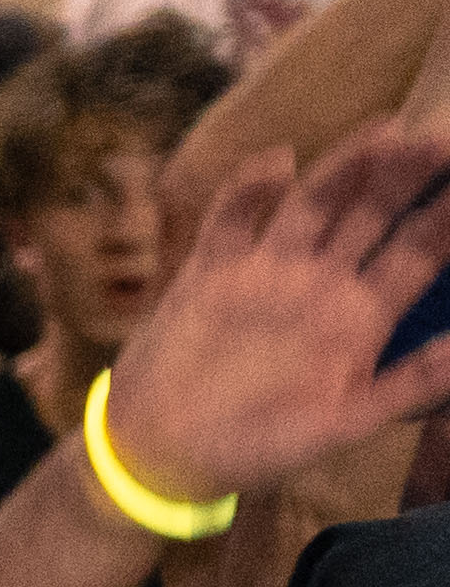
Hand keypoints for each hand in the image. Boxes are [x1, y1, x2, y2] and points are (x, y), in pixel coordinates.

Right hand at [90, 128, 449, 511]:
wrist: (164, 454)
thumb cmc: (259, 447)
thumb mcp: (344, 425)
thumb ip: (408, 385)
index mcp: (362, 317)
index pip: (418, 254)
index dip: (446, 219)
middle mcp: (321, 283)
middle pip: (372, 215)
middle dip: (404, 178)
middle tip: (439, 138)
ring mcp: (267, 271)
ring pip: (313, 204)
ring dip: (344, 168)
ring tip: (382, 132)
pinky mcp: (211, 270)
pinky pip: (233, 217)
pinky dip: (250, 188)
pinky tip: (277, 162)